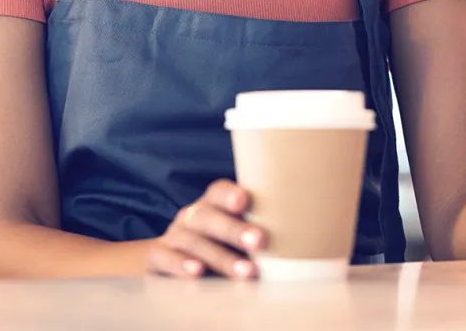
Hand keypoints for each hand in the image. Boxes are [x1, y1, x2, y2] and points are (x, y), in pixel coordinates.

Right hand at [146, 180, 264, 279]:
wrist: (167, 260)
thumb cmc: (216, 245)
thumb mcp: (235, 233)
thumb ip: (259, 230)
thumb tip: (309, 238)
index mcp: (212, 204)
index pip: (219, 191)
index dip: (231, 195)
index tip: (246, 201)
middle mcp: (192, 216)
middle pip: (209, 217)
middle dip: (234, 229)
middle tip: (260, 241)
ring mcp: (174, 235)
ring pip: (193, 241)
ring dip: (220, 257)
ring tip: (246, 271)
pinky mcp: (157, 257)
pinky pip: (166, 258)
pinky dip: (181, 265)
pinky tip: (197, 273)